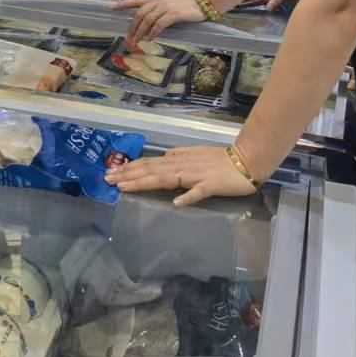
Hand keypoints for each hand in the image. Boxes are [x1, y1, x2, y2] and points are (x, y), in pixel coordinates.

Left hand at [103, 145, 257, 207]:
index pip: (150, 164)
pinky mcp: (211, 185)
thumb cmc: (222, 159)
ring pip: (166, 178)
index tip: (112, 173)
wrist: (248, 160)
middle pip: (151, 170)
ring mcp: (196, 175)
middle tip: (107, 180)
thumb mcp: (197, 154)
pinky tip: (176, 203)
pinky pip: (198, 192)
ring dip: (144, 182)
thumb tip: (166, 156)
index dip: (130, 168)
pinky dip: (187, 196)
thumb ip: (181, 155)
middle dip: (128, 175)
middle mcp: (183, 166)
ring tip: (125, 187)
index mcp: (179, 160)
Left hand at [113, 0, 204, 46]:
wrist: (204, 1)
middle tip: (129, 37)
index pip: (137, 0)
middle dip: (132, 27)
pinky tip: (150, 38)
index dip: (124, 4)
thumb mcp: (170, 1)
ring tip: (137, 41)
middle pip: (140, 14)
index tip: (113, 7)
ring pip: (147, 20)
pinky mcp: (174, 14)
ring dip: (141, 32)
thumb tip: (149, 18)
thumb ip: (159, 7)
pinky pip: (159, 25)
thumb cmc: (188, 2)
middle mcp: (159, 1)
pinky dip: (153, 32)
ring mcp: (166, 7)